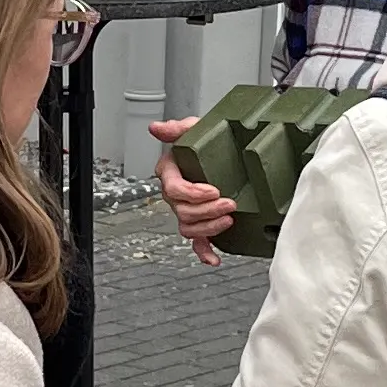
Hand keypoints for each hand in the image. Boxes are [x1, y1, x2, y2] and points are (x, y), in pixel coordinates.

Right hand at [148, 117, 233, 265]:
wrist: (221, 151)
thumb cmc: (204, 141)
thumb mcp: (194, 128)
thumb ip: (177, 128)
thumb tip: (158, 128)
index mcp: (170, 173)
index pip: (174, 189)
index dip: (193, 193)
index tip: (213, 190)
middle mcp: (175, 195)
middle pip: (183, 211)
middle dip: (207, 210)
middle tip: (229, 203)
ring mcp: (186, 210)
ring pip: (189, 227)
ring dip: (209, 227)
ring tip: (228, 219)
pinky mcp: (199, 222)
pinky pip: (196, 242)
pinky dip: (203, 252)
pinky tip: (214, 258)